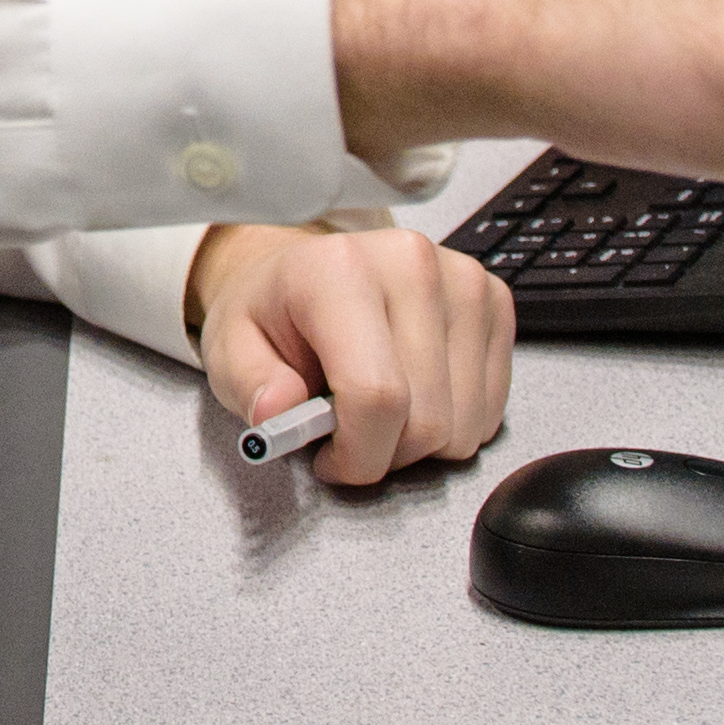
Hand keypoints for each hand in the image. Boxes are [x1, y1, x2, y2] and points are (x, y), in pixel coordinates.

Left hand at [189, 219, 512, 485]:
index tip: (330, 460)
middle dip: (384, 452)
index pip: (377, 394)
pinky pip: (490, 407)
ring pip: (465, 423)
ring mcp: (461, 279)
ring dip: (420, 441)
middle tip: (347, 433)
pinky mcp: (493, 299)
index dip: (357, 454)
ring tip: (376, 407)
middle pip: (428, 420)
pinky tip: (415, 392)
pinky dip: (452, 420)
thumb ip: (249, 384)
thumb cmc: (272, 313)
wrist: (306, 271)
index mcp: (339, 270)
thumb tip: (277, 412)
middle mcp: (411, 264)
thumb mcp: (230, 350)